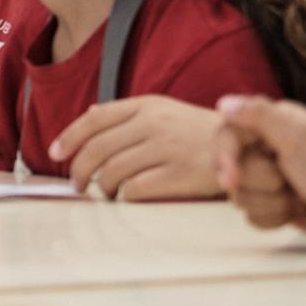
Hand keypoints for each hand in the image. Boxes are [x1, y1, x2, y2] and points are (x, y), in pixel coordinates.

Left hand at [51, 96, 220, 199]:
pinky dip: (124, 198)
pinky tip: (126, 200)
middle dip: (79, 170)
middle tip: (77, 185)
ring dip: (101, 188)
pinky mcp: (181, 174)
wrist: (249, 147)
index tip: (55, 154)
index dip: (69, 137)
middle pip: (98, 149)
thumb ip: (129, 114)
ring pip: (113, 171)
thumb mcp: (166, 110)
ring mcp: (168, 148)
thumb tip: (89, 113)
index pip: (95, 119)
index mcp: (147, 105)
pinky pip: (137, 189)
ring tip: (104, 194)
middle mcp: (154, 123)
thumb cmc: (200, 132)